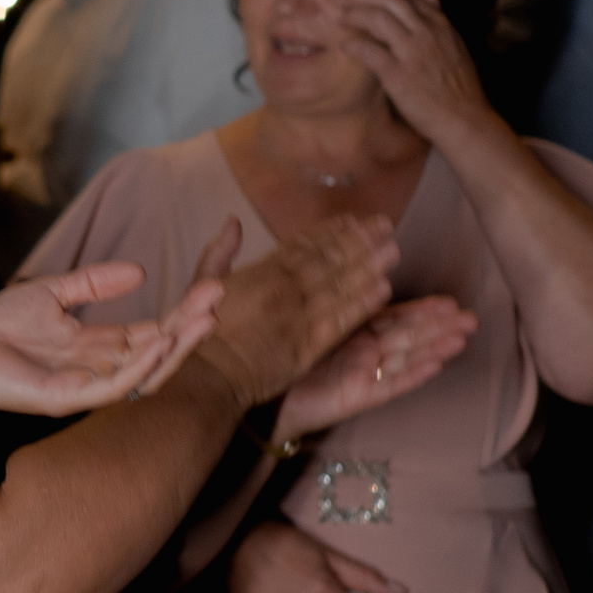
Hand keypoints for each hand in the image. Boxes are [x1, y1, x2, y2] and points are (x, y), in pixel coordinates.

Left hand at [0, 260, 223, 417]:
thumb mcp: (52, 293)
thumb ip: (94, 283)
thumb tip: (141, 271)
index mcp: (98, 347)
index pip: (153, 331)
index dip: (183, 312)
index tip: (213, 286)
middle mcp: (100, 370)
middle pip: (158, 351)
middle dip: (191, 327)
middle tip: (220, 297)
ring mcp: (86, 387)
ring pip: (145, 373)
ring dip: (177, 347)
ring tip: (205, 318)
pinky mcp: (66, 399)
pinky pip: (113, 386)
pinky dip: (138, 365)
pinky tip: (158, 339)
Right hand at [193, 214, 399, 408]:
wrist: (207, 373)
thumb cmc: (200, 330)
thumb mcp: (203, 282)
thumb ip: (221, 250)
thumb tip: (234, 220)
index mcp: (260, 272)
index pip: (301, 245)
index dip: (329, 231)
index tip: (351, 220)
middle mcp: (283, 289)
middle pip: (328, 260)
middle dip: (358, 241)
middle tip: (384, 226)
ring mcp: (298, 317)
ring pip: (340, 286)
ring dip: (368, 266)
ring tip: (392, 251)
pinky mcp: (309, 346)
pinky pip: (341, 320)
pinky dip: (362, 304)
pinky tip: (382, 290)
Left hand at [277, 296, 476, 435]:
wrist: (257, 396)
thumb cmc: (272, 355)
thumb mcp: (296, 319)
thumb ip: (317, 295)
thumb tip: (329, 259)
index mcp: (350, 331)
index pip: (392, 316)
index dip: (420, 309)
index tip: (448, 299)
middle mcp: (362, 352)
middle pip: (407, 336)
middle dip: (439, 326)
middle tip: (470, 316)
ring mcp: (363, 375)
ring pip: (405, 357)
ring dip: (435, 347)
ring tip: (463, 337)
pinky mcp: (358, 396)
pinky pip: (390, 385)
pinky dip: (413, 375)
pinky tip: (437, 365)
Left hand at [332, 0, 495, 148]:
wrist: (465, 118)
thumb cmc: (457, 83)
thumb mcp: (453, 38)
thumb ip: (437, 9)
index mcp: (439, 23)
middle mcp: (427, 32)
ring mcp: (413, 52)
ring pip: (378, 18)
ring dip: (354, 15)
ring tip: (340, 18)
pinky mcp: (399, 75)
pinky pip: (370, 51)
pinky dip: (354, 45)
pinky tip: (345, 46)